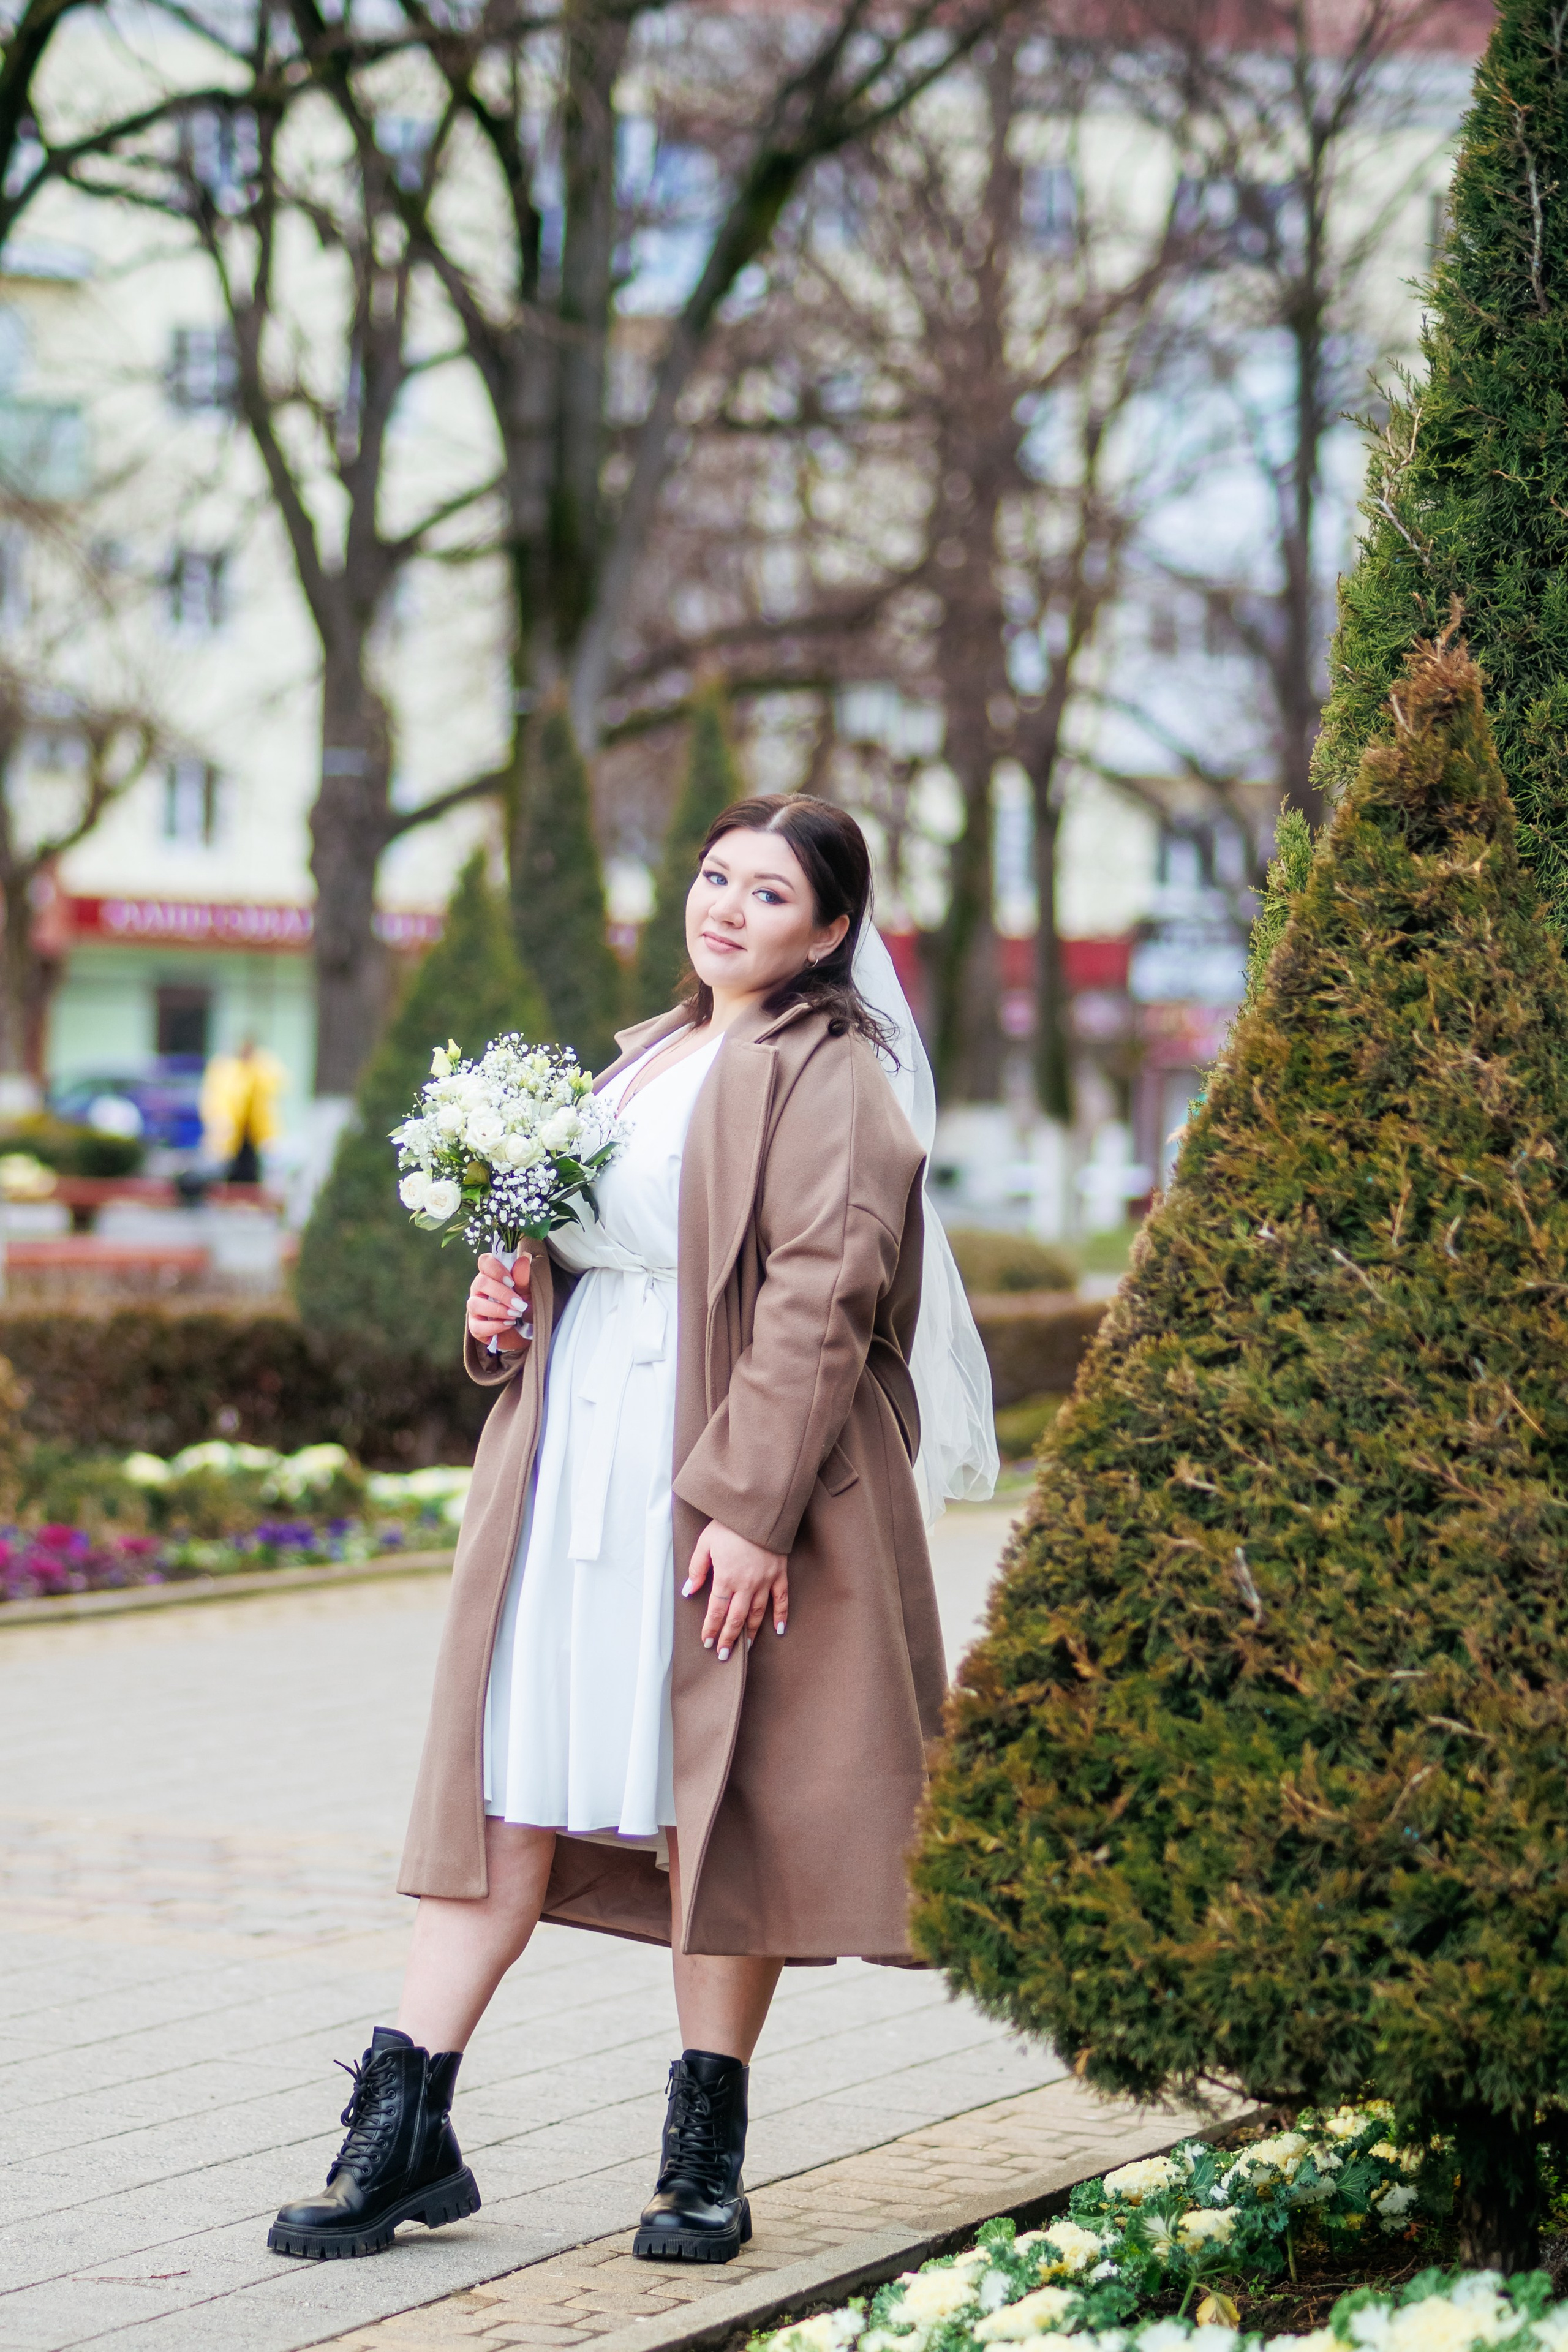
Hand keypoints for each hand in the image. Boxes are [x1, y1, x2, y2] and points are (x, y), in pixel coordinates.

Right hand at [466, 1252, 531, 1351]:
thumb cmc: (525, 1306)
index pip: (485, 1261)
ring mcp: (475, 1307)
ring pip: (475, 1304)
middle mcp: (479, 1288)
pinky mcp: (475, 1326)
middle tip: (519, 1304)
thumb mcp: (528, 1292)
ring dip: (498, 1310)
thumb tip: (523, 1258)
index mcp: (492, 1274)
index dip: (496, 1269)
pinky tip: (508, 1325)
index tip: (511, 1281)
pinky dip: (494, 1326)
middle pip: (481, 1283)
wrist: (527, 1331)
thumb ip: (523, 1278)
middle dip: (502, 1294)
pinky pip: (476, 1326)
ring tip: (515, 1315)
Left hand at [683, 1521, 787, 1659]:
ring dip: (751, 1633)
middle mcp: (746, 1584)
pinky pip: (781, 1600)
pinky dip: (780, 1616)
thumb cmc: (729, 1525)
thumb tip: (689, 1591)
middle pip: (736, 1619)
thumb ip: (696, 1569)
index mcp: (725, 1577)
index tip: (707, 1642)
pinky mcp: (779, 1574)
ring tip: (746, 1647)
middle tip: (724, 1655)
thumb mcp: (705, 1543)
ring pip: (758, 1614)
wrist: (758, 1509)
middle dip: (729, 1639)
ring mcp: (765, 1581)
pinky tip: (778, 1629)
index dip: (711, 1629)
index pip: (716, 1611)